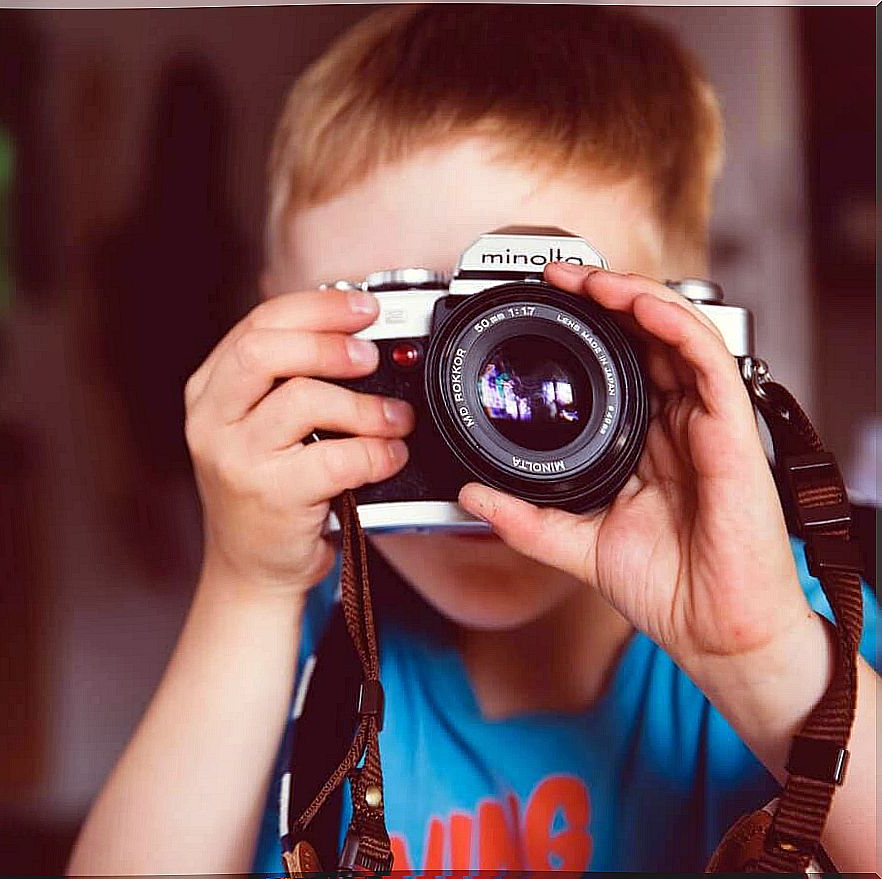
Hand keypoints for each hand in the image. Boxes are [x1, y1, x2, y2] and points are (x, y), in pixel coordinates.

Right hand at [185, 288, 414, 600]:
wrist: (249, 568)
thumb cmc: (265, 490)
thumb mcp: (256, 426)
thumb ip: (286, 379)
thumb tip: (355, 331)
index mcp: (210, 391)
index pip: (257, 324)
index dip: (316, 307)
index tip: (363, 307)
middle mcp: (212, 421)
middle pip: (264, 351)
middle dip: (329, 343)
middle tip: (371, 356)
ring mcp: (237, 460)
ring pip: (302, 400)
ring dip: (364, 404)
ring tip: (395, 417)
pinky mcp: (270, 497)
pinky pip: (335, 459)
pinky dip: (375, 452)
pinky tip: (390, 455)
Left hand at [457, 264, 809, 669]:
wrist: (712, 630)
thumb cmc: (666, 588)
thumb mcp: (575, 545)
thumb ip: (524, 519)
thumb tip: (469, 496)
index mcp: (646, 441)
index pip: (620, 362)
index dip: (586, 327)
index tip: (541, 306)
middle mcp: (678, 422)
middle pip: (646, 335)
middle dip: (603, 296)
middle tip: (556, 276)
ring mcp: (706, 422)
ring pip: (676, 332)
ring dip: (632, 296)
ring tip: (588, 279)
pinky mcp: (732, 430)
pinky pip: (706, 360)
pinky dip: (672, 324)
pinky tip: (636, 306)